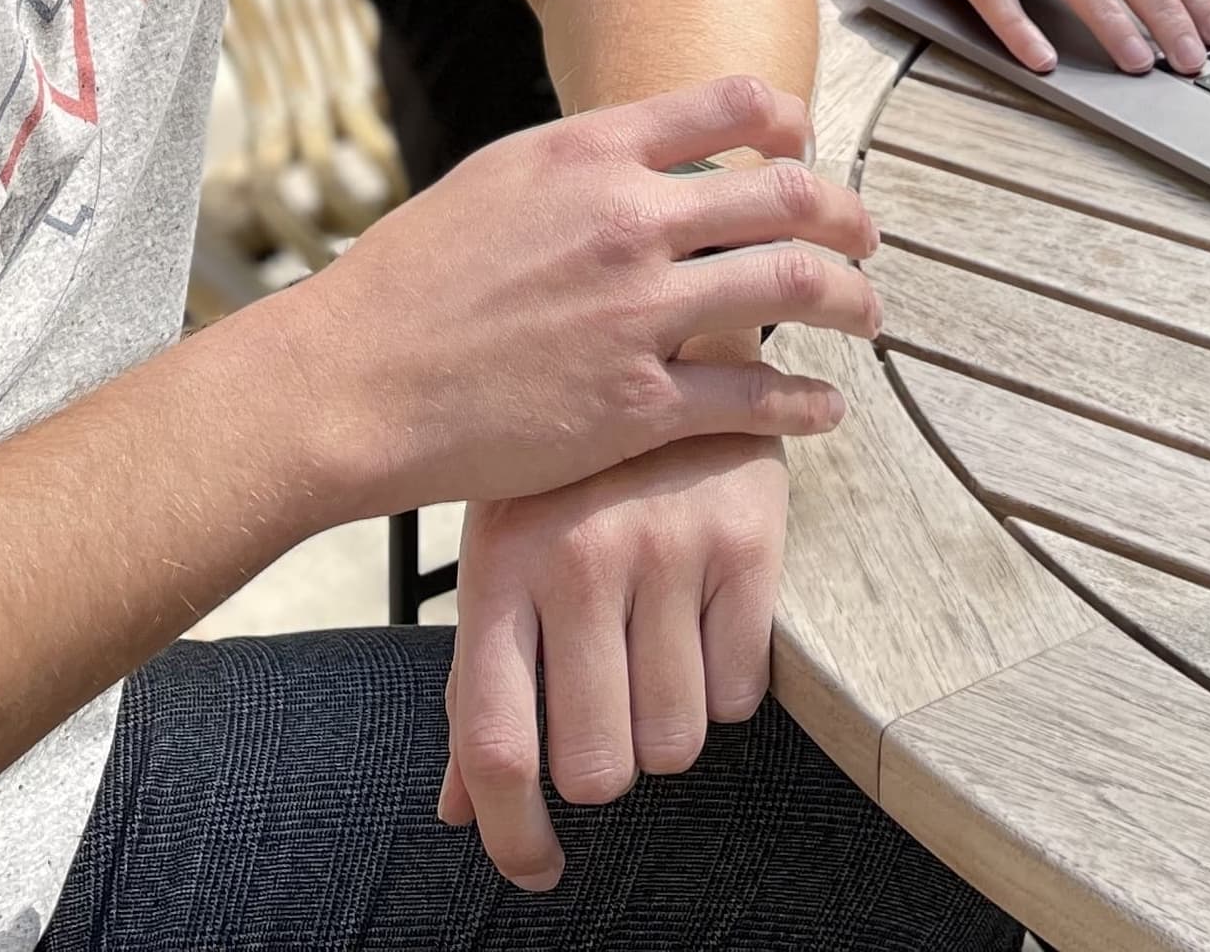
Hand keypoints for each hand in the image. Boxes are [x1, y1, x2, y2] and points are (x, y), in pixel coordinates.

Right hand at [262, 76, 876, 516]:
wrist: (354, 380)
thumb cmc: (410, 281)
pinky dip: (807, 404)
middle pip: (787, 196)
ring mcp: (638, 313)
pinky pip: (756, 398)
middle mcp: (628, 220)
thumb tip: (644, 156)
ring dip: (850, 302)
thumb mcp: (497, 180)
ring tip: (867, 316)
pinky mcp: (637, 405)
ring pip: (792, 288)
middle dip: (847, 217)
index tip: (805, 144)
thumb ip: (582, 165)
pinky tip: (824, 408)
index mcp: (590, 152)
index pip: (731, 103)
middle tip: (867, 239)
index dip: (788, 121)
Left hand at [436, 437, 785, 890]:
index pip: (496, 744)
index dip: (514, 836)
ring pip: (676, 743)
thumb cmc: (566, 475)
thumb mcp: (503, 554)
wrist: (666, 338)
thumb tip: (461, 812)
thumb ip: (480, 681)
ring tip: (655, 658)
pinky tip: (705, 623)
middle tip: (607, 721)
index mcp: (502, 568)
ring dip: (667, 728)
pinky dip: (725, 687)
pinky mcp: (748, 543)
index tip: (537, 870)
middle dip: (604, 769)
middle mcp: (580, 561)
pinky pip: (742, 695)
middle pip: (595, 767)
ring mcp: (667, 550)